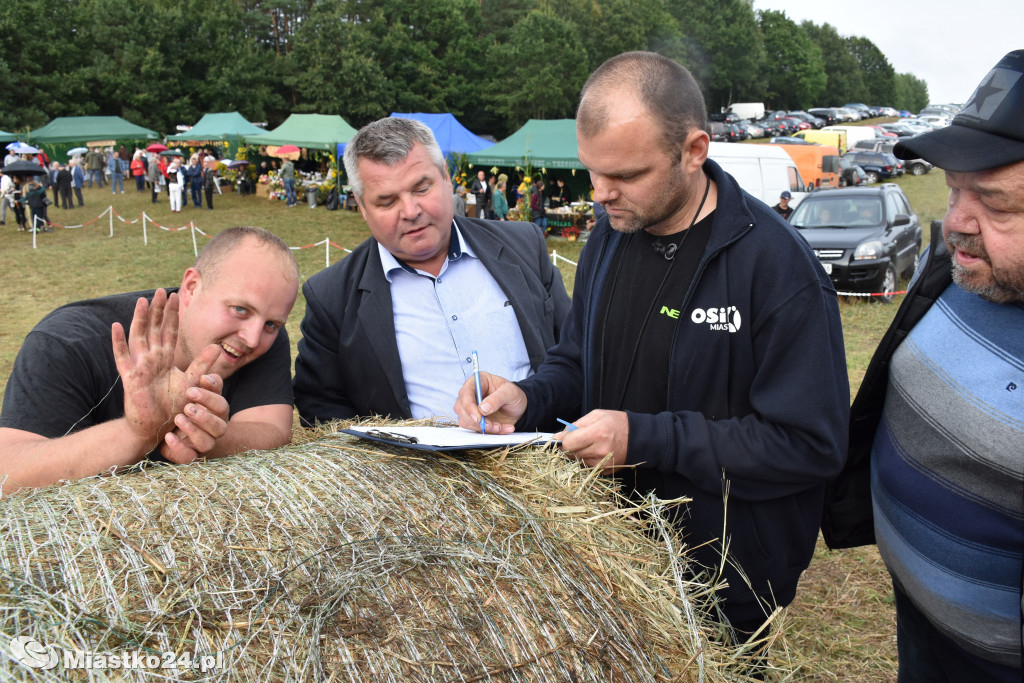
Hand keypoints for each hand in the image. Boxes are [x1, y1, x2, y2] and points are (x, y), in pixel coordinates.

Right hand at [111, 290, 217, 449]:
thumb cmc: (173, 406)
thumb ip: (203, 364)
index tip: (175, 296)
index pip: (170, 331)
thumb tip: (218, 346)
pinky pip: (122, 357)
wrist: (157, 427)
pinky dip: (118, 342)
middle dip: (158, 310)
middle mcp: (153, 359)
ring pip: (139, 337)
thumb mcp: (192, 382)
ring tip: (142, 301)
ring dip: (140, 319)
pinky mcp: (130, 378)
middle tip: (160, 290)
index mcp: (167, 359)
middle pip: (155, 329)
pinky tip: (116, 326)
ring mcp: (140, 366)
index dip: (172, 315)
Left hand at [160, 372, 228, 463]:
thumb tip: (206, 376)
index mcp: (216, 412)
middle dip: (204, 416)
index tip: (191, 390)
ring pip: (207, 443)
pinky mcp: (189, 455)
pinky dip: (179, 448)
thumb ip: (200, 382)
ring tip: (178, 419)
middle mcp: (214, 429)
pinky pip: (189, 457)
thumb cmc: (183, 405)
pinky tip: (169, 437)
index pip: (221, 404)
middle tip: (187, 406)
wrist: (167, 428)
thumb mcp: (191, 392)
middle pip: (219, 425)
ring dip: (193, 431)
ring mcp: (203, 444)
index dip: (209, 397)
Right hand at [454, 372, 526, 434]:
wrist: (519, 408)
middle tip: (493, 425)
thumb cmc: (513, 395)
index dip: (468, 406)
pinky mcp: (473, 420)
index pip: (465, 393)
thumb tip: (483, 408)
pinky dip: (488, 432)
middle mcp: (471, 394)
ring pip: (465, 421)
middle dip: (477, 420)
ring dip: (482, 427)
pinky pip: (474, 429)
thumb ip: (497, 399)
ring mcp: (470, 408)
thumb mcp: (510, 393)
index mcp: (477, 382)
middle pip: (461, 408)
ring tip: (500, 427)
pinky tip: (501, 428)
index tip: (478, 417)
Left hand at [557, 410, 628, 472]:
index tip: (563, 438)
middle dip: (570, 446)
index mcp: (598, 433)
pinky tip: (596, 451)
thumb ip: (575, 425)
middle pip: (572, 454)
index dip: (563, 441)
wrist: (638, 438)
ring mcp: (604, 463)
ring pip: (578, 461)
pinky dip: (587, 459)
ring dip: (579, 453)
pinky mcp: (606, 471)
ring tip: (590, 444)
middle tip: (578, 439)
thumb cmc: (616, 423)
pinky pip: (587, 467)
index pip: (569, 443)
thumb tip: (558, 436)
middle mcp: (600, 450)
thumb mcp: (596, 415)